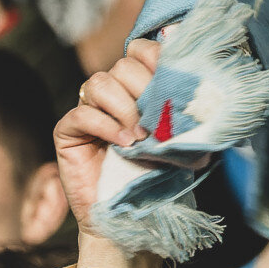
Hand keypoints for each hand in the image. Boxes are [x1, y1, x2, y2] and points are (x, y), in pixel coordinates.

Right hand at [54, 39, 166, 267]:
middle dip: (143, 88)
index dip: (153, 54)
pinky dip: (105, 125)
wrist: (133, 217)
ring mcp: (87, 112)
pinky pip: (81, 114)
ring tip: (139, 136)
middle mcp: (111, 95)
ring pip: (98, 83)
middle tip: (157, 120)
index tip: (171, 76)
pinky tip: (123, 144)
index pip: (139, 50)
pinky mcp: (68, 134)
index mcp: (137, 89)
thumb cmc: (157, 178)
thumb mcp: (181, 138)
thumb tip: (200, 79)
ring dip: (124, 106)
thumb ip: (186, 108)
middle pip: (121, 65)